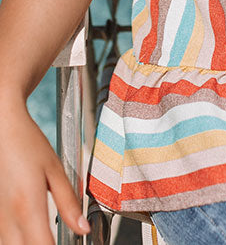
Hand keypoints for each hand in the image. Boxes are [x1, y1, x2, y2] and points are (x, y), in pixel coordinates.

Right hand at [0, 99, 89, 242]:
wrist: (3, 128)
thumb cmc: (27, 144)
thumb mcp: (55, 169)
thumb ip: (68, 202)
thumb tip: (83, 228)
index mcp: (28, 207)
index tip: (76, 244)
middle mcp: (9, 219)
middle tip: (60, 240)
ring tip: (48, 236)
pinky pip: (8, 240)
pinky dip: (21, 241)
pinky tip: (34, 234)